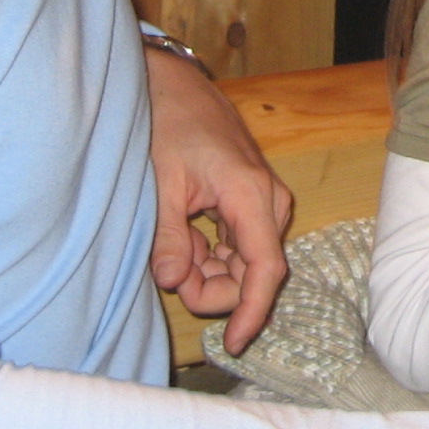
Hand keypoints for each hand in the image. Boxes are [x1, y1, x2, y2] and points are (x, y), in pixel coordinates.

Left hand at [142, 45, 293, 348]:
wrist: (174, 84)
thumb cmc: (168, 123)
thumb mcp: (160, 182)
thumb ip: (167, 237)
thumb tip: (174, 282)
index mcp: (250, 194)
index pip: (265, 268)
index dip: (251, 311)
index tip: (233, 343)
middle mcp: (267, 200)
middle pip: (253, 272)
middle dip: (214, 288)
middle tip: (171, 274)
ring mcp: (263, 200)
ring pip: (245, 262)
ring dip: (210, 271)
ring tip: (173, 247)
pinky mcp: (252, 201)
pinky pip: (239, 245)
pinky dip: (211, 255)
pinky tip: (185, 237)